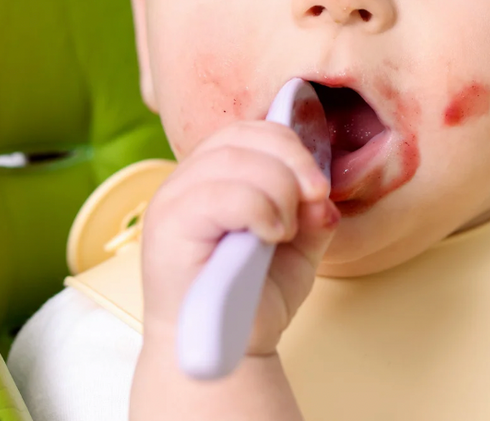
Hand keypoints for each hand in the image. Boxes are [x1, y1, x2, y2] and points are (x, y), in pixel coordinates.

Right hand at [136, 120, 340, 356]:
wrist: (226, 357)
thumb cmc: (254, 301)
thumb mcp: (298, 247)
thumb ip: (312, 212)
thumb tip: (322, 191)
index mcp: (213, 177)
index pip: (250, 131)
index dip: (292, 145)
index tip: (321, 186)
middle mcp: (186, 181)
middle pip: (243, 135)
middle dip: (292, 162)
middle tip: (315, 199)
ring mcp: (172, 201)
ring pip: (235, 159)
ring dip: (277, 189)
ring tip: (284, 230)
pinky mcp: (167, 227)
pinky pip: (220, 193)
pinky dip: (258, 208)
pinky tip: (270, 235)